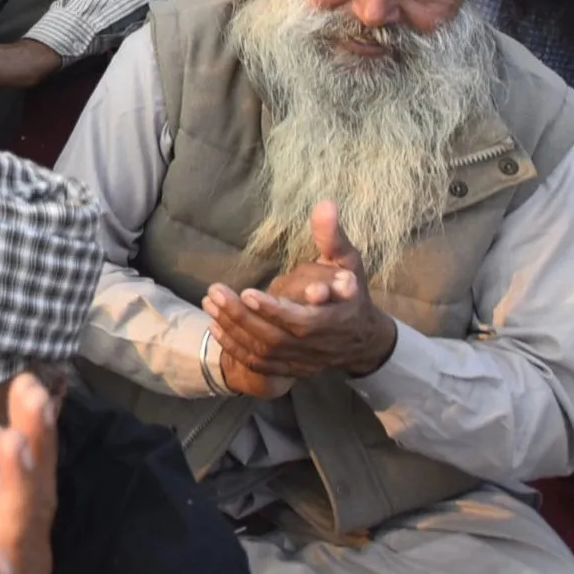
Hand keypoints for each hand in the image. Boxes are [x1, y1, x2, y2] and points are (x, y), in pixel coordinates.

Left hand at [0, 375, 57, 573]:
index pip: (30, 467)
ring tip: (18, 446)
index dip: (33, 423)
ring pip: (21, 536)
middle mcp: (25, 553)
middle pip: (35, 491)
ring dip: (22, 491)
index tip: (30, 375)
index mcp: (17, 528)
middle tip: (34, 391)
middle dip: (37, 440)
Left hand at [205, 201, 398, 381]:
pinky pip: (260, 365)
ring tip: (210, 302)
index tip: (247, 292)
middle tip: (215, 292)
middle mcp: (319, 344)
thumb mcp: (348, 262)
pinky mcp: (292, 370)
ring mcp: (304, 360)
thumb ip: (332, 236)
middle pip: (275, 338)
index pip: (303, 321)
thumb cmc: (350, 293)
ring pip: (264, 352)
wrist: (363, 339)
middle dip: (242, 316)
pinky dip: (235, 348)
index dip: (274, 310)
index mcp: (336, 318)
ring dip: (233, 328)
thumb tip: (325, 203)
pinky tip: (215, 326)